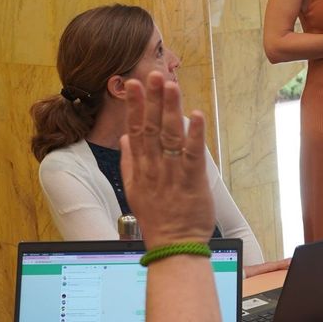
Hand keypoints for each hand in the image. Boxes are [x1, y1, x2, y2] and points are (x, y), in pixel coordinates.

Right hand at [119, 72, 216, 250]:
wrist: (172, 246)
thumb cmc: (157, 219)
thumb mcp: (134, 189)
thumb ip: (129, 162)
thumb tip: (126, 138)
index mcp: (141, 167)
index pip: (136, 130)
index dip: (135, 106)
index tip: (133, 84)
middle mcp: (154, 166)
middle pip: (152, 127)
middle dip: (152, 99)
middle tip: (153, 75)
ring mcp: (172, 172)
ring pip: (171, 135)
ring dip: (171, 109)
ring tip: (172, 87)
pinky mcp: (192, 180)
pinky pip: (192, 153)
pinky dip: (194, 134)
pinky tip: (196, 115)